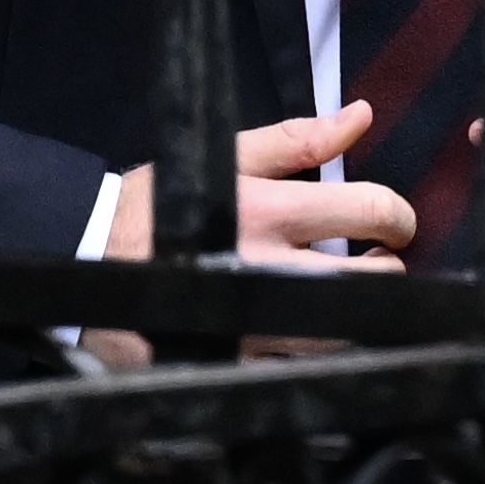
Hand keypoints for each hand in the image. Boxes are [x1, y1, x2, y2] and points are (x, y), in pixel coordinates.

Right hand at [87, 103, 415, 366]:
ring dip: (366, 313)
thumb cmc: (157, 206)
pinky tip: (315, 332)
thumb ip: (296, 140)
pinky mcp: (241, 367)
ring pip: (351, 332)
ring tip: (350, 296)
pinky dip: (326, 351)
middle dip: (390, 266)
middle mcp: (269, 273)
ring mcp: (257, 329)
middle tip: (378, 260)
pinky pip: (308, 367)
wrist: (85, 271)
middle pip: (376, 281)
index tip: (392, 220)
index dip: (399, 214)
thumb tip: (361, 116)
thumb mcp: (223, 159)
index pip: (371, 211)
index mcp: (267, 212)